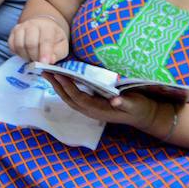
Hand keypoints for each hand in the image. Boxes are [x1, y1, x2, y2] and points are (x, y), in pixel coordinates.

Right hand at [9, 17, 69, 63]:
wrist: (44, 25)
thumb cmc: (54, 38)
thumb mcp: (62, 46)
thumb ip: (58, 54)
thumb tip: (50, 61)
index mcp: (47, 27)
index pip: (45, 40)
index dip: (44, 53)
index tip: (44, 63)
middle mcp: (33, 24)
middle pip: (30, 43)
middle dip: (34, 57)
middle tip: (38, 63)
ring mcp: (21, 27)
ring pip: (19, 45)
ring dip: (25, 56)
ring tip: (32, 58)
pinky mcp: (13, 31)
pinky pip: (11, 45)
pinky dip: (17, 53)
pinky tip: (25, 54)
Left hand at [45, 75, 160, 129]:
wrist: (144, 116)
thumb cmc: (139, 109)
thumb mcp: (135, 105)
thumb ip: (125, 103)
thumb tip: (115, 100)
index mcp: (100, 111)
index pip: (79, 98)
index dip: (68, 87)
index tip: (58, 74)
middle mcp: (92, 111)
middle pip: (69, 98)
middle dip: (56, 85)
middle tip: (44, 71)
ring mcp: (91, 109)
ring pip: (70, 98)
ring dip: (58, 86)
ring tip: (47, 73)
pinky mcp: (92, 104)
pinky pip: (75, 96)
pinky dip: (65, 87)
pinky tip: (61, 78)